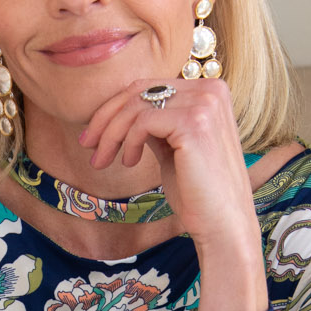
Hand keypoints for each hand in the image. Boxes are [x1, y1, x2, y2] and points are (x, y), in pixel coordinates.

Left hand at [78, 79, 268, 310]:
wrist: (222, 224)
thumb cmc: (197, 193)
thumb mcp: (172, 148)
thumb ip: (155, 124)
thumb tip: (122, 113)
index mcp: (209, 91)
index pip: (150, 86)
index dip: (116, 108)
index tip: (94, 135)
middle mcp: (210, 90)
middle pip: (140, 90)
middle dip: (106, 118)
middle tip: (87, 146)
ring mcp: (204, 104)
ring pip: (136, 105)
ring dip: (111, 134)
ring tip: (102, 161)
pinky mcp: (194, 123)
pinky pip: (142, 121)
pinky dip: (127, 141)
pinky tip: (129, 163)